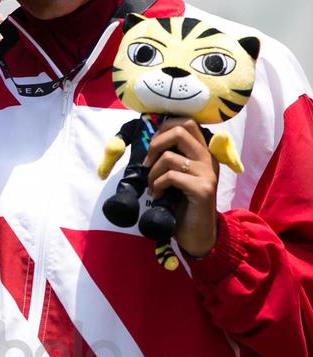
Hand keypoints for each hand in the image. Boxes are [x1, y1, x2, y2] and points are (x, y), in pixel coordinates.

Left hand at [143, 119, 219, 256]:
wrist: (197, 233)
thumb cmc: (182, 203)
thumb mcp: (176, 175)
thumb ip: (171, 157)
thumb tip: (150, 141)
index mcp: (203, 152)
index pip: (187, 122)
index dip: (164, 127)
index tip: (152, 146)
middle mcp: (208, 159)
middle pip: (179, 131)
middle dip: (155, 145)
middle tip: (148, 164)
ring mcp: (207, 173)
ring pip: (170, 156)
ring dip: (153, 172)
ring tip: (153, 186)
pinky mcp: (203, 189)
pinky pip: (171, 176)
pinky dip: (158, 185)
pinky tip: (159, 195)